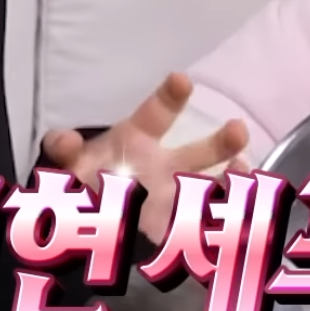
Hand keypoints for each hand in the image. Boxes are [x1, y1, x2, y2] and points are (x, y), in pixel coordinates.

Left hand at [42, 73, 249, 245]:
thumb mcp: (69, 164)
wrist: (85, 221)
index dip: (170, 97)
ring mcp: (177, 198)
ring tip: (245, 183)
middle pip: (198, 153)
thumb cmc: (83, 182)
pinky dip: (226, 225)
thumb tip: (65, 140)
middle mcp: (165, 166)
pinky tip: (238, 223)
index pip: (158, 114)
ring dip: (230, 184)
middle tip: (238, 129)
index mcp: (139, 141)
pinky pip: (209, 226)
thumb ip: (65, 150)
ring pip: (213, 188)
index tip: (182, 81)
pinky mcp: (179, 229)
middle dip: (220, 143)